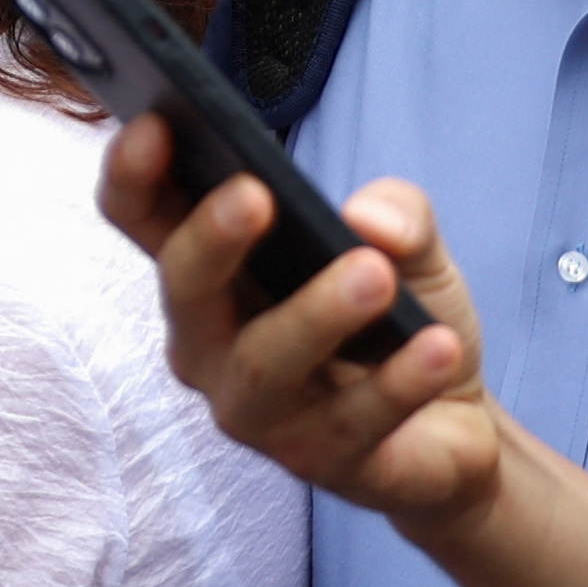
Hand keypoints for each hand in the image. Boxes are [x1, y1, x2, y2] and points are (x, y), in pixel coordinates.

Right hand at [98, 111, 497, 528]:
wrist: (454, 424)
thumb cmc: (396, 319)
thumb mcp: (410, 246)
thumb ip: (400, 212)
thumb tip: (368, 217)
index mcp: (211, 272)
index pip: (142, 217)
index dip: (133, 171)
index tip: (154, 123)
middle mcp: (210, 342)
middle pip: (183, 287)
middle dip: (211, 237)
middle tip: (257, 194)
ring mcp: (256, 410)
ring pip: (261, 363)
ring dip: (315, 314)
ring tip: (374, 273)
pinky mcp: (316, 463)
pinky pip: (348, 422)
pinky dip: (396, 382)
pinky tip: (435, 345)